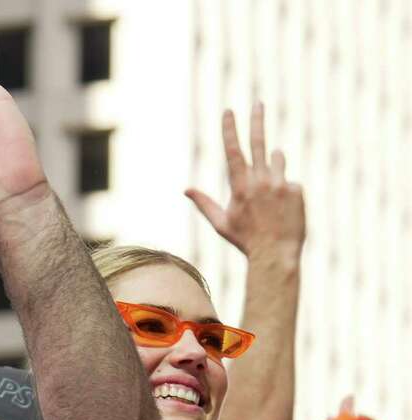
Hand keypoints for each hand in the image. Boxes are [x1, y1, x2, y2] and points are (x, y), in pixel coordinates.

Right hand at [185, 103, 304, 256]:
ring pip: (277, 161)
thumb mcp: (221, 223)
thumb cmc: (245, 240)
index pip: (233, 151)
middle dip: (257, 121)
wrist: (276, 254)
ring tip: (270, 196)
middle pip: (259, 142)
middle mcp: (260, 181)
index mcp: (240, 186)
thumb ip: (204, 203)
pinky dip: (286, 192)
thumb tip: (186, 189)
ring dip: (273, 169)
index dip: (230, 130)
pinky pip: (290, 183)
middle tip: (259, 102)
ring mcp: (280, 184)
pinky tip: (283, 210)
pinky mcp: (296, 190)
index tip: (229, 111)